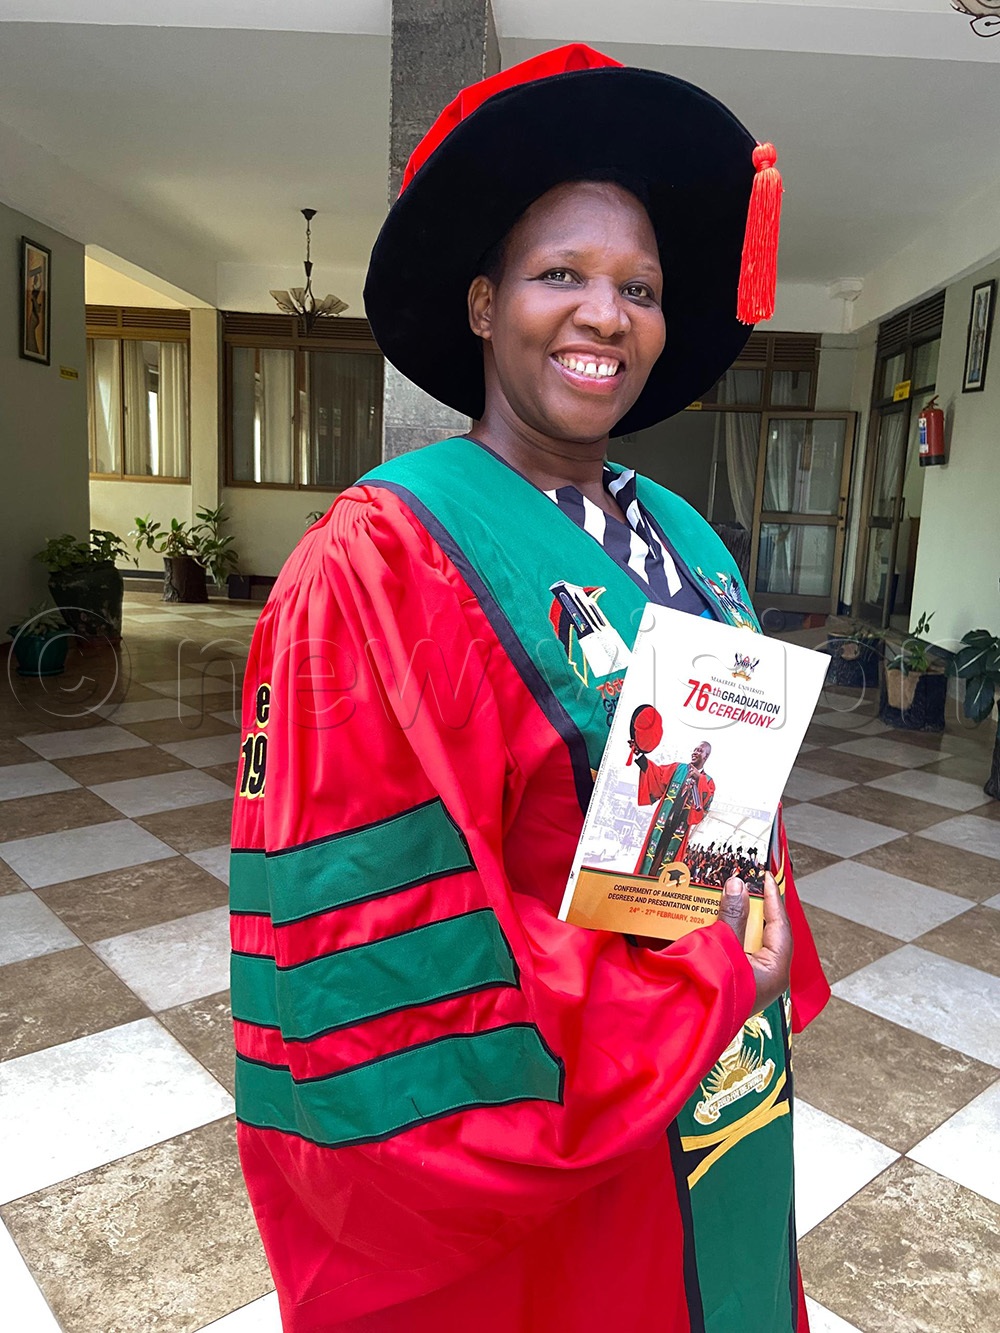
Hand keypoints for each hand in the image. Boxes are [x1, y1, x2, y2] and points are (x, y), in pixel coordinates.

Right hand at [717, 872, 791, 1012]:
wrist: (685, 1023)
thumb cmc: (710, 990)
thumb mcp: (723, 946)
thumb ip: (732, 916)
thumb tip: (738, 886)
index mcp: (774, 971)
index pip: (780, 926)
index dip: (773, 898)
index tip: (766, 877)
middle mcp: (766, 976)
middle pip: (766, 933)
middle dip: (756, 907)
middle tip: (748, 884)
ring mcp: (749, 980)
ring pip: (751, 942)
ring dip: (740, 919)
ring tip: (731, 897)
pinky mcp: (733, 981)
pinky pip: (736, 951)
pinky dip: (729, 934)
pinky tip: (716, 920)